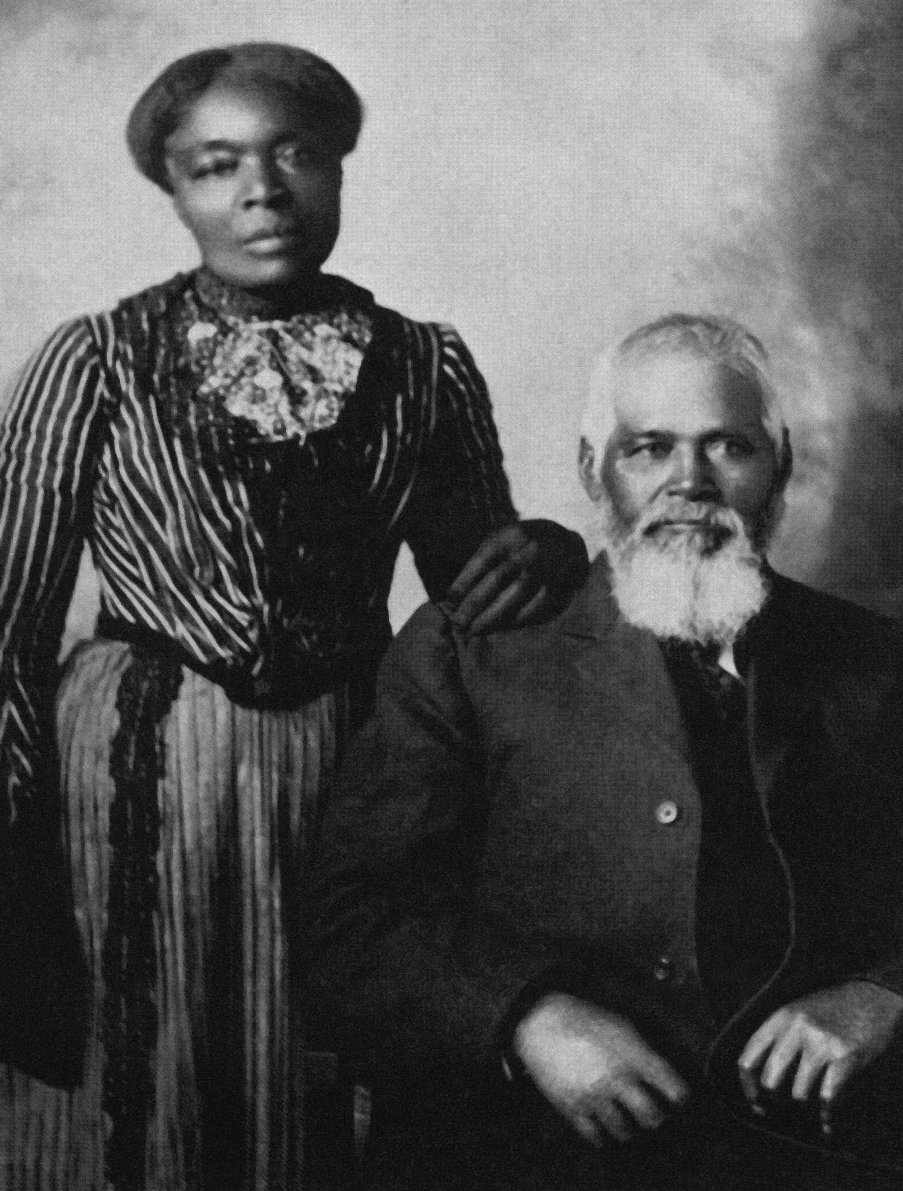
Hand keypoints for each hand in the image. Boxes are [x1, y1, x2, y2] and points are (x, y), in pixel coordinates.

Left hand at [442, 520, 587, 633]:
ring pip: (514, 598)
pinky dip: (514, 621)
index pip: (482, 560)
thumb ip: (481, 563)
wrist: (564, 544)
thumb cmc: (520, 546)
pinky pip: (532, 609)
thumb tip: (455, 598)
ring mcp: (545, 569)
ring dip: (491, 618)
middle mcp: (528, 549)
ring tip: (474, 631)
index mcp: (510, 535)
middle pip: (496, 580)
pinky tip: (499, 628)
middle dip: (473, 605)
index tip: (450, 600)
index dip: (464, 582)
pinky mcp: (556, 587)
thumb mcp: (501, 541)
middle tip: (458, 623)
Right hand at [513, 994, 690, 1145]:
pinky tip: (604, 1134)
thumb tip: (659, 1072)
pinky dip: (601, 1137)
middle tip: (653, 1117)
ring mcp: (594, 1095)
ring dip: (629, 1130)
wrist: (542, 1024)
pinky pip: (593, 1134)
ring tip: (629, 1127)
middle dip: (655, 1118)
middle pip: (650, 1115)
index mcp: (631, 1055)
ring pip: (623, 1129)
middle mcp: (616, 1078)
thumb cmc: (583, 1019)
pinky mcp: (573, 1107)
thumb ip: (641, 1050)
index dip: (677, 1094)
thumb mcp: (620, 1025)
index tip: (678, 1099)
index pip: (668, 1083)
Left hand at [737, 982, 902, 1134]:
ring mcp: (821, 1043)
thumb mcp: (796, 1012)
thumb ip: (778, 1038)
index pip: (749, 1058)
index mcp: (780, 1018)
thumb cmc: (831, 1009)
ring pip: (799, 1094)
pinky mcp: (846, 1056)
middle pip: (770, 1081)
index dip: (748, 1087)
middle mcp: (796, 1029)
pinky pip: (828, 1098)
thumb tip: (761, 1081)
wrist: (871, 997)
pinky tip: (827, 1122)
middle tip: (784, 1108)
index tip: (756, 1103)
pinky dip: (827, 1116)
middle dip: (775, 1101)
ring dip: (804, 1109)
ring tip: (810, 1109)